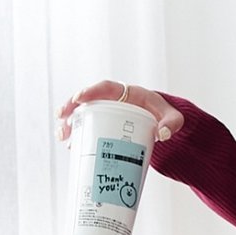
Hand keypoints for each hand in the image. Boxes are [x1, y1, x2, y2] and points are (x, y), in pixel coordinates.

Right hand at [55, 80, 182, 144]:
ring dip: (70, 124)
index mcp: (128, 93)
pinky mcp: (106, 127)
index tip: (79, 98)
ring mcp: (108, 114)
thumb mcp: (174, 117)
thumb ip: (172, 123)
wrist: (165, 125)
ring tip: (62, 136)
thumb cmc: (167, 116)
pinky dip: (79, 137)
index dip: (91, 91)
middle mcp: (114, 101)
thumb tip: (164, 134)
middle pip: (88, 101)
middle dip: (71, 107)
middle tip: (61, 117)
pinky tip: (70, 147)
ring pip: (84, 115)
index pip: (106, 87)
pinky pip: (88, 128)